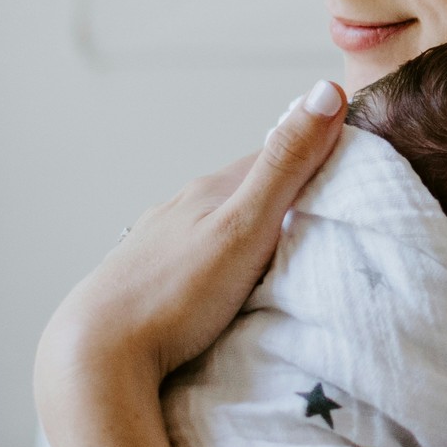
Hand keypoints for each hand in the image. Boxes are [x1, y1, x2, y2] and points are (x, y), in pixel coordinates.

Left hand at [35, 81, 345, 405]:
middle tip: (324, 216)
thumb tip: (326, 90)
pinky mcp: (143, 280)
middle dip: (281, 196)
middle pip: (243, 190)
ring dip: (247, 230)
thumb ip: (286, 166)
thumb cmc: (175, 295)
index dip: (313, 156)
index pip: (273, 156)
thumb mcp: (245, 227)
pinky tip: (220, 283)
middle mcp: (179, 208)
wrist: (95, 356)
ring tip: (278, 254)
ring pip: (214, 223)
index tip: (351, 167)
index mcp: (208, 190)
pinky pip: (192, 257)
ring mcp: (157, 243)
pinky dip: (216, 260)